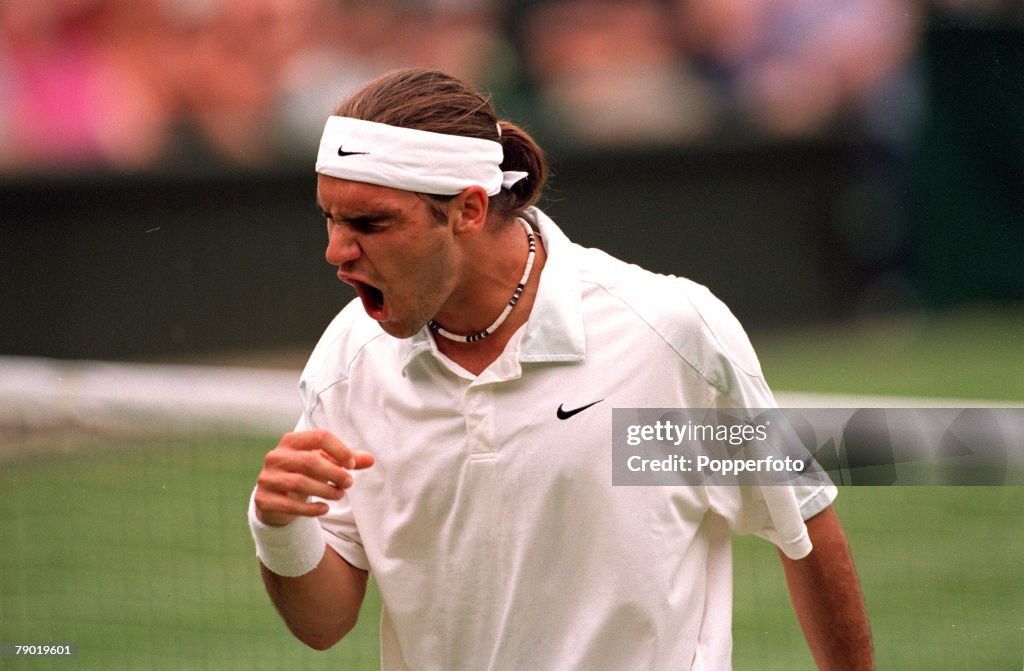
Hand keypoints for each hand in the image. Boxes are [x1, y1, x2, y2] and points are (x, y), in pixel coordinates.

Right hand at [254, 430, 374, 526]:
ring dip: (325, 490)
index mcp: (291, 441)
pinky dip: (310, 508)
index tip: (353, 464)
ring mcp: (267, 478)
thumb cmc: (304, 474)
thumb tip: (371, 459)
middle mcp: (276, 456)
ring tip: (339, 495)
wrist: (276, 498)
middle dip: (334, 473)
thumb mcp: (324, 463)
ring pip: (299, 482)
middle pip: (309, 460)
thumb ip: (347, 460)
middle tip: (348, 482)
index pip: (319, 436)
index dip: (339, 449)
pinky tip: (324, 509)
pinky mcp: (264, 499)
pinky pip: (289, 505)